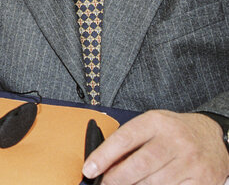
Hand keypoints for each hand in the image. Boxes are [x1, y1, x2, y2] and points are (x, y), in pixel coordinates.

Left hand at [83, 110, 228, 183]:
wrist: (211, 136)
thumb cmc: (174, 131)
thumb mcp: (151, 125)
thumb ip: (129, 139)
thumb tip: (103, 161)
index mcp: (156, 122)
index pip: (124, 139)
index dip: (103, 156)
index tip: (89, 169)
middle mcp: (175, 140)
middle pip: (138, 165)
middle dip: (116, 178)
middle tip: (104, 183)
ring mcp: (190, 161)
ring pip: (153, 183)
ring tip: (125, 184)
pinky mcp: (202, 179)